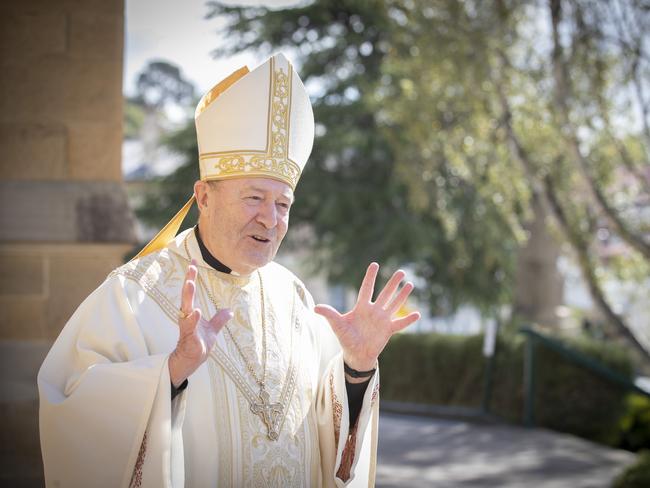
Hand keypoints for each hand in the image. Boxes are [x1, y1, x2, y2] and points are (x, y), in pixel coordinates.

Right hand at [168, 259, 231, 386]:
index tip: (193, 262)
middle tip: (191, 268)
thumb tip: (229, 310)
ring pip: (186, 309)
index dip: (191, 277)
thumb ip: (219, 319)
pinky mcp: (189, 338)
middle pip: (187, 296)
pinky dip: (193, 319)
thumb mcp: (212, 330)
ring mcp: (187, 327)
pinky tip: (196, 311)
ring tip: (189, 284)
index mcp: (192, 312)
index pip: (191, 292)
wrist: (191, 362)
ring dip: (188, 296)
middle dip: (188, 281)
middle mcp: (188, 317)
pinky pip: (190, 327)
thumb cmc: (199, 345)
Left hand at [314, 262, 419, 374]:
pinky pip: (400, 324)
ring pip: (394, 305)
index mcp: (362, 307)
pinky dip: (408, 320)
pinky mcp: (388, 330)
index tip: (375, 264)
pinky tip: (418, 314)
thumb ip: (329, 315)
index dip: (370, 277)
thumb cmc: (346, 338)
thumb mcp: (337, 325)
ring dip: (402, 295)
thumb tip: (315, 308)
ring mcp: (382, 320)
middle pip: (385, 294)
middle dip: (393, 283)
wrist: (355, 354)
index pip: (366, 288)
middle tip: (401, 271)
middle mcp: (374, 311)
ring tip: (410, 284)